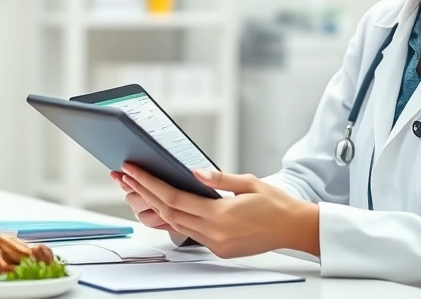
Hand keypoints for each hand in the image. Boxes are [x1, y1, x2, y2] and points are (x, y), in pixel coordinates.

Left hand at [118, 164, 319, 258]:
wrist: (295, 228)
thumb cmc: (277, 204)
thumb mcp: (248, 182)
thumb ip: (219, 179)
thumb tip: (193, 172)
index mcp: (220, 215)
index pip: (173, 198)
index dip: (149, 184)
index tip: (133, 171)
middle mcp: (214, 233)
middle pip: (168, 212)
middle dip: (143, 192)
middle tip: (125, 176)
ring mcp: (215, 244)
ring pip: (175, 224)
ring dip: (154, 206)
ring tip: (136, 189)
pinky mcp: (219, 249)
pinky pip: (188, 232)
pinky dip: (172, 218)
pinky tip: (162, 206)